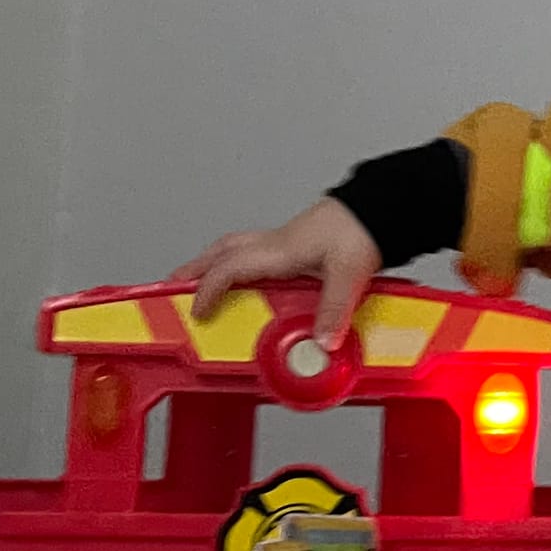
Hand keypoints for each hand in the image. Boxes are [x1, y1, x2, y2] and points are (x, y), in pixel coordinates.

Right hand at [179, 199, 379, 351]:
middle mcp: (275, 244)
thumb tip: (321, 342)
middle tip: (172, 288)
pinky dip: (235, 263)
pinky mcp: (293, 244)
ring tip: (198, 281)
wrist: (378, 208)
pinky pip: (251, 251)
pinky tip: (243, 278)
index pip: (229, 269)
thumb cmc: (361, 231)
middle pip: (219, 253)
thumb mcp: (349, 274)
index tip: (196, 313)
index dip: (208, 290)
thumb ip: (333, 310)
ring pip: (232, 248)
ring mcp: (281, 242)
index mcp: (279, 251)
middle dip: (192, 271)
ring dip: (211, 263)